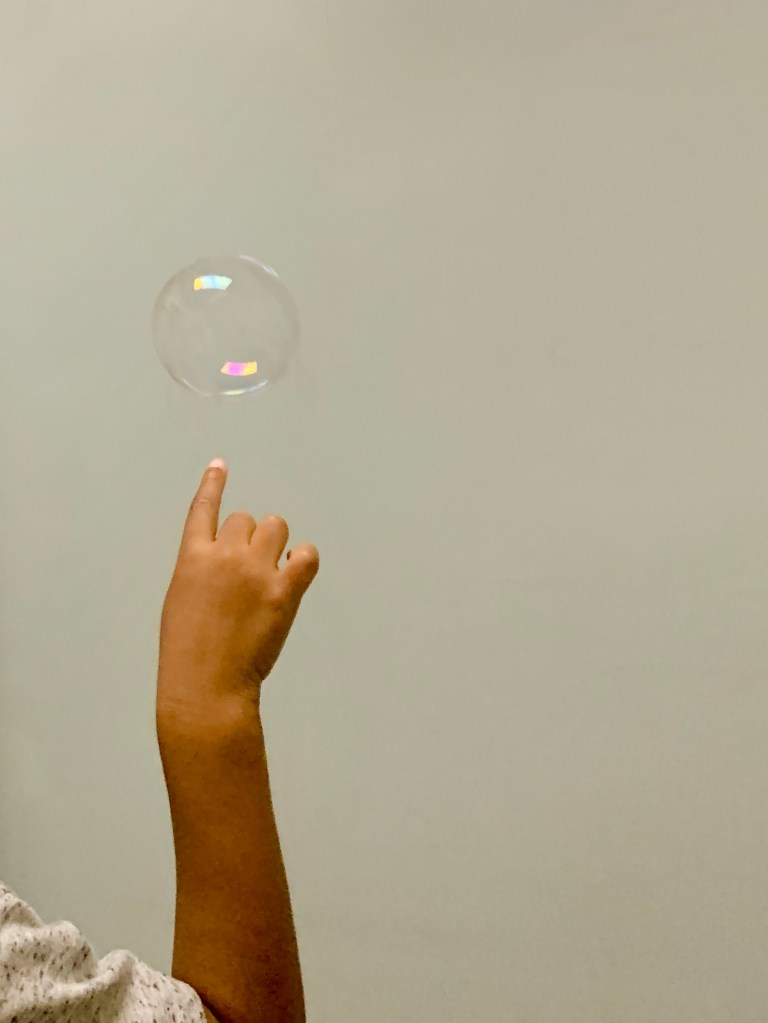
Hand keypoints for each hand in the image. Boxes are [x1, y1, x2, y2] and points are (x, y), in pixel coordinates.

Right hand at [156, 459, 318, 730]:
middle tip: (247, 575)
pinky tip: (294, 574)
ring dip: (275, 544)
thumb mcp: (182, 601)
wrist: (206, 685)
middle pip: (247, 519)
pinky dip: (303, 559)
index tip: (220, 466)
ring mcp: (254, 571)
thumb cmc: (190, 652)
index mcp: (192, 558)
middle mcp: (224, 556)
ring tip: (270, 574)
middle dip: (250, 539)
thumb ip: (202, 571)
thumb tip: (229, 558)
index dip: (213, 485)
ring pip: (276, 526)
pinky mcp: (282, 591)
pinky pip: (306, 554)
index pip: (204, 510)